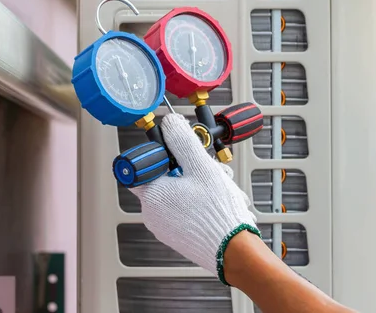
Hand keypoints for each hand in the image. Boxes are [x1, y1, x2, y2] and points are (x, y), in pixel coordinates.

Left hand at [129, 113, 259, 282]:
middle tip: (208, 166)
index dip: (158, 153)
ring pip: (179, 192)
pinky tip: (221, 199)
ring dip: (200, 183)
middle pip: (165, 177)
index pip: (140, 166)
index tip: (174, 149)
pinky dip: (201, 200)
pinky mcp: (179, 235)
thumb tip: (169, 123)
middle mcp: (153, 214)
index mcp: (152, 195)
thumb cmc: (217, 214)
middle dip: (189, 167)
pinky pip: (185, 209)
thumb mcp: (201, 167)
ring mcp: (165, 227)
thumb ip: (183, 141)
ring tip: (222, 184)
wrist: (235, 252)